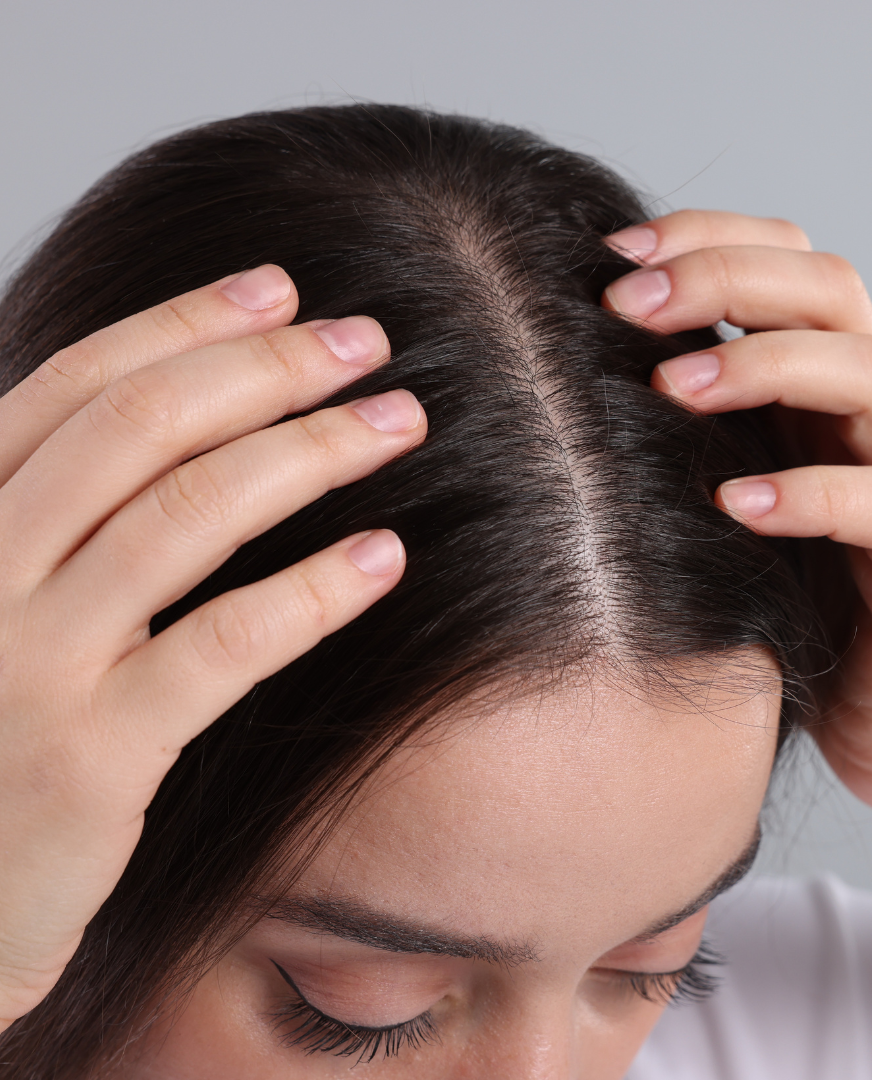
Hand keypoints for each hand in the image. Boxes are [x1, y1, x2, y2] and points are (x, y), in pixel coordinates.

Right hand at [0, 266, 425, 1028]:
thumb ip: (60, 517)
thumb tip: (190, 421)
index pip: (77, 385)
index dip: (185, 324)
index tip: (281, 288)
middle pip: (142, 429)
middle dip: (268, 370)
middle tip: (369, 341)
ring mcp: (26, 663)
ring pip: (188, 516)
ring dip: (312, 454)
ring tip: (401, 423)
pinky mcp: (89, 757)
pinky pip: (223, 645)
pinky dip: (314, 590)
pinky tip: (384, 554)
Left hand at [602, 212, 871, 920]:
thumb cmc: (789, 603)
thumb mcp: (720, 503)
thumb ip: (679, 440)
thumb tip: (554, 383)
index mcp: (819, 391)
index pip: (788, 264)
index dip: (707, 237)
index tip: (608, 255)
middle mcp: (869, 420)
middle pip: (832, 290)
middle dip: (725, 277)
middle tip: (623, 303)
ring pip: (870, 375)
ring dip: (764, 364)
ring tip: (672, 387)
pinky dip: (810, 493)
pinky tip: (734, 504)